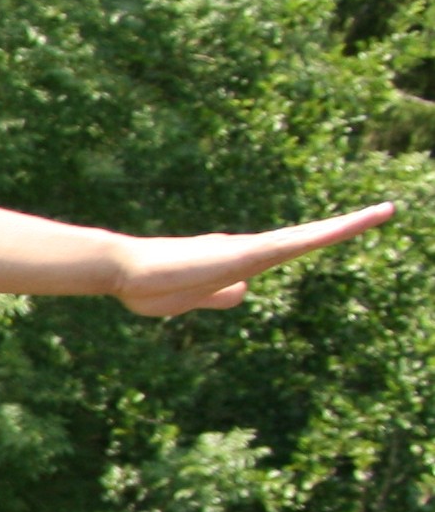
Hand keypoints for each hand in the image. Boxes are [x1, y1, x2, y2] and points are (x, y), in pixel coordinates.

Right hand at [112, 203, 394, 314]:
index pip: (285, 249)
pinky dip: (331, 233)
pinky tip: (357, 225)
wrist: (125, 269)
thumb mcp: (190, 299)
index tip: (340, 230)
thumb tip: (245, 290)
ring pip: (308, 237)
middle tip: (384, 212)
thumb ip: (219, 295)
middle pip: (305, 238)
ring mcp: (250, 250)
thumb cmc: (148, 285)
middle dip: (345, 228)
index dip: (314, 240)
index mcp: (238, 260)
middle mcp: (249, 248)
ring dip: (349, 226)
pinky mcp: (248, 254)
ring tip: (386, 212)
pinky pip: (298, 243)